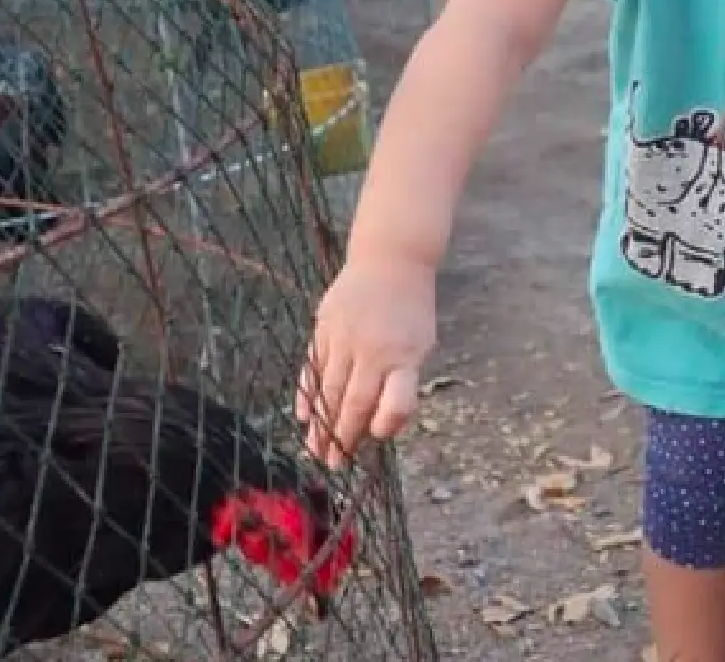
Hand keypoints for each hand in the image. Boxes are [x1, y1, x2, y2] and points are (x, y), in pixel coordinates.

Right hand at [297, 257, 436, 467]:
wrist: (391, 258)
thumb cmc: (411, 309)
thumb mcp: (422, 342)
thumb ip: (403, 380)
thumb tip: (381, 424)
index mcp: (405, 356)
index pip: (396, 401)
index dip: (386, 425)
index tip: (372, 441)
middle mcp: (374, 350)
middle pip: (354, 402)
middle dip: (341, 439)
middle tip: (330, 465)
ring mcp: (345, 337)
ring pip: (329, 389)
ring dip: (320, 424)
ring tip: (312, 450)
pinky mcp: (325, 325)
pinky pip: (313, 366)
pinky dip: (307, 393)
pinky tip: (302, 414)